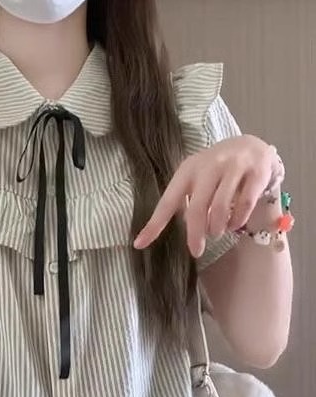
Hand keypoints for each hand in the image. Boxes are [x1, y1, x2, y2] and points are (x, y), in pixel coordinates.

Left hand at [134, 135, 278, 257]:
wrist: (251, 145)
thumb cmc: (217, 170)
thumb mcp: (196, 179)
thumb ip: (183, 200)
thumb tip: (164, 231)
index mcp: (188, 169)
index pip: (168, 201)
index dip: (154, 224)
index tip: (140, 244)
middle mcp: (209, 165)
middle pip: (197, 207)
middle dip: (195, 234)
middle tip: (196, 250)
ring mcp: (234, 167)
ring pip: (221, 207)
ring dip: (217, 227)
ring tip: (217, 232)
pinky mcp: (256, 172)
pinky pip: (244, 204)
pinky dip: (238, 220)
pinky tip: (234, 224)